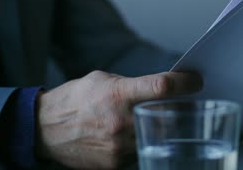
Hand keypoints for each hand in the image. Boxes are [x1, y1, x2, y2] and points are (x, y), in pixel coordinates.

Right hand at [35, 70, 201, 168]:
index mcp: (119, 94)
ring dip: (166, 127)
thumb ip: (135, 85)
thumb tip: (164, 88)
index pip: (162, 87)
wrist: (46, 129)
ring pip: (160, 136)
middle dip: (182, 108)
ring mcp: (120, 145)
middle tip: (186, 102)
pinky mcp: (116, 163)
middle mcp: (121, 121)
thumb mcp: (104, 80)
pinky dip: (148, 141)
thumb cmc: (76, 99)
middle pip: (170, 115)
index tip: (196, 81)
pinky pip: (143, 151)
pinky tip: (142, 134)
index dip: (186, 82)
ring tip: (162, 118)